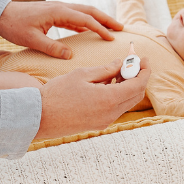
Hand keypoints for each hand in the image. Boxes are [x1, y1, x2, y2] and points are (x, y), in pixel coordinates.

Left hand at [0, 1, 121, 59]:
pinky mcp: (54, 14)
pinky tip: (90, 30)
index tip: (111, 38)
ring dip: (98, 20)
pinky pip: (75, 17)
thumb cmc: (15, 26)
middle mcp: (61, 7)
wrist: (1, 14)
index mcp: (58, 12)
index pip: (85, 19)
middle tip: (122, 29)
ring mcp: (58, 9)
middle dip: (107, 20)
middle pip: (90, 11)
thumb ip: (52, 48)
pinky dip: (86, 23)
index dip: (100, 28)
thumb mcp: (32, 40)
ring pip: (84, 13)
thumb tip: (70, 55)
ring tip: (111, 29)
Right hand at [36, 58, 151, 139]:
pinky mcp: (98, 125)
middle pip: (136, 94)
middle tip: (134, 62)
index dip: (144, 70)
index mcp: (109, 100)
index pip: (138, 84)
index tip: (144, 59)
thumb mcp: (82, 75)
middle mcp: (110, 114)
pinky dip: (118, 95)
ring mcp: (105, 121)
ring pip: (126, 102)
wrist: (39, 117)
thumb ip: (105, 69)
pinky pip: (115, 108)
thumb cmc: (57, 93)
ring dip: (128, 86)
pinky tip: (109, 83)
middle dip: (139, 77)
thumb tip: (120, 64)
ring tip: (119, 70)